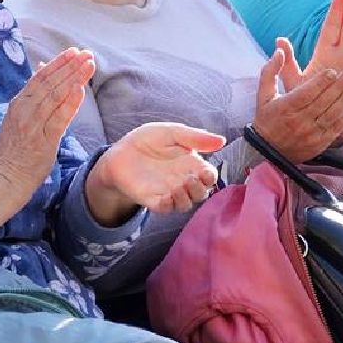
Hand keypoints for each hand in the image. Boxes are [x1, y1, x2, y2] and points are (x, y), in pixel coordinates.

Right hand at [0, 48, 94, 190]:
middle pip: (49, 82)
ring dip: (73, 78)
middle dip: (70, 66)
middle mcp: (24, 110)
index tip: (74, 51)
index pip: (40, 77)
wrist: (4, 177)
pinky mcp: (43, 141)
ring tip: (89, 65)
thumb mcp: (19, 116)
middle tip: (87, 53)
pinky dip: (70, 102)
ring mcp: (33, 125)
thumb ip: (33, 94)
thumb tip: (43, 66)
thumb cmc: (14, 149)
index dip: (58, 62)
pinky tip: (81, 90)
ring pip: (55, 95)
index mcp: (19, 103)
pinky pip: (59, 118)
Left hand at [91, 122, 223, 215]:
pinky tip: (167, 195)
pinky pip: (167, 209)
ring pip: (186, 204)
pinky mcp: (154, 200)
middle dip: (200, 190)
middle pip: (201, 194)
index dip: (211, 177)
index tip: (206, 173)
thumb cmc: (148, 140)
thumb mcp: (172, 132)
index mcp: (191, 164)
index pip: (209, 176)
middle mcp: (182, 180)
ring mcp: (169, 192)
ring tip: (178, 187)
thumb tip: (222, 141)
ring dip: (186, 199)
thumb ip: (195, 137)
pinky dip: (170, 205)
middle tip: (190, 180)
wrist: (120, 151)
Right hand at [251, 41, 342, 162]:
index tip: (332, 72)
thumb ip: (270, 71)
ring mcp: (310, 133)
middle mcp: (298, 121)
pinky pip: (336, 129)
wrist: (268, 152)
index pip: (306, 93)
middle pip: (322, 102)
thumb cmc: (267, 118)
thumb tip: (279, 50)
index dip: (320, 83)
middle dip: (338, 87)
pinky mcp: (319, 143)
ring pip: (331, 114)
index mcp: (285, 107)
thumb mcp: (264, 94)